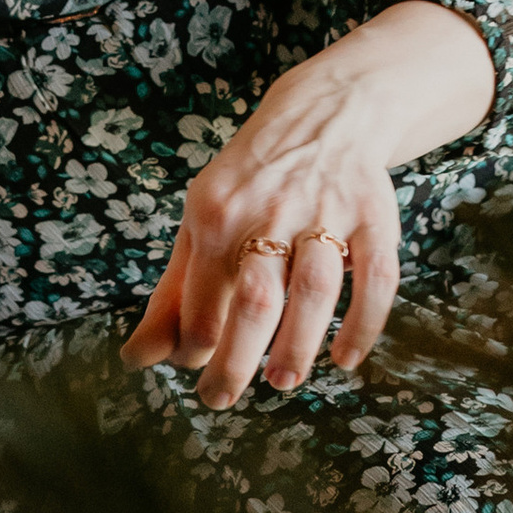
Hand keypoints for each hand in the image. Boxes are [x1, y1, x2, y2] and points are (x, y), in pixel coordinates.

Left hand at [120, 2, 492, 410]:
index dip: (193, 346)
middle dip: (236, 360)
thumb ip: (174, 292)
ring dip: (298, 346)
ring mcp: (326, 211)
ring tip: (283, 381)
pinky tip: (345, 357)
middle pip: (255, 299)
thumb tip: (137, 358)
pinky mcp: (374, 215)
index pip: (199, 298)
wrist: (323, 115)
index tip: (196, 369)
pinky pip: (376, 278)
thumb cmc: (252, 185)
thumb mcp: (202, 222)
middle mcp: (270, 209)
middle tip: (223, 397)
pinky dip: (363, 324)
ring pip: (314, 290)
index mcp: (216, 212)